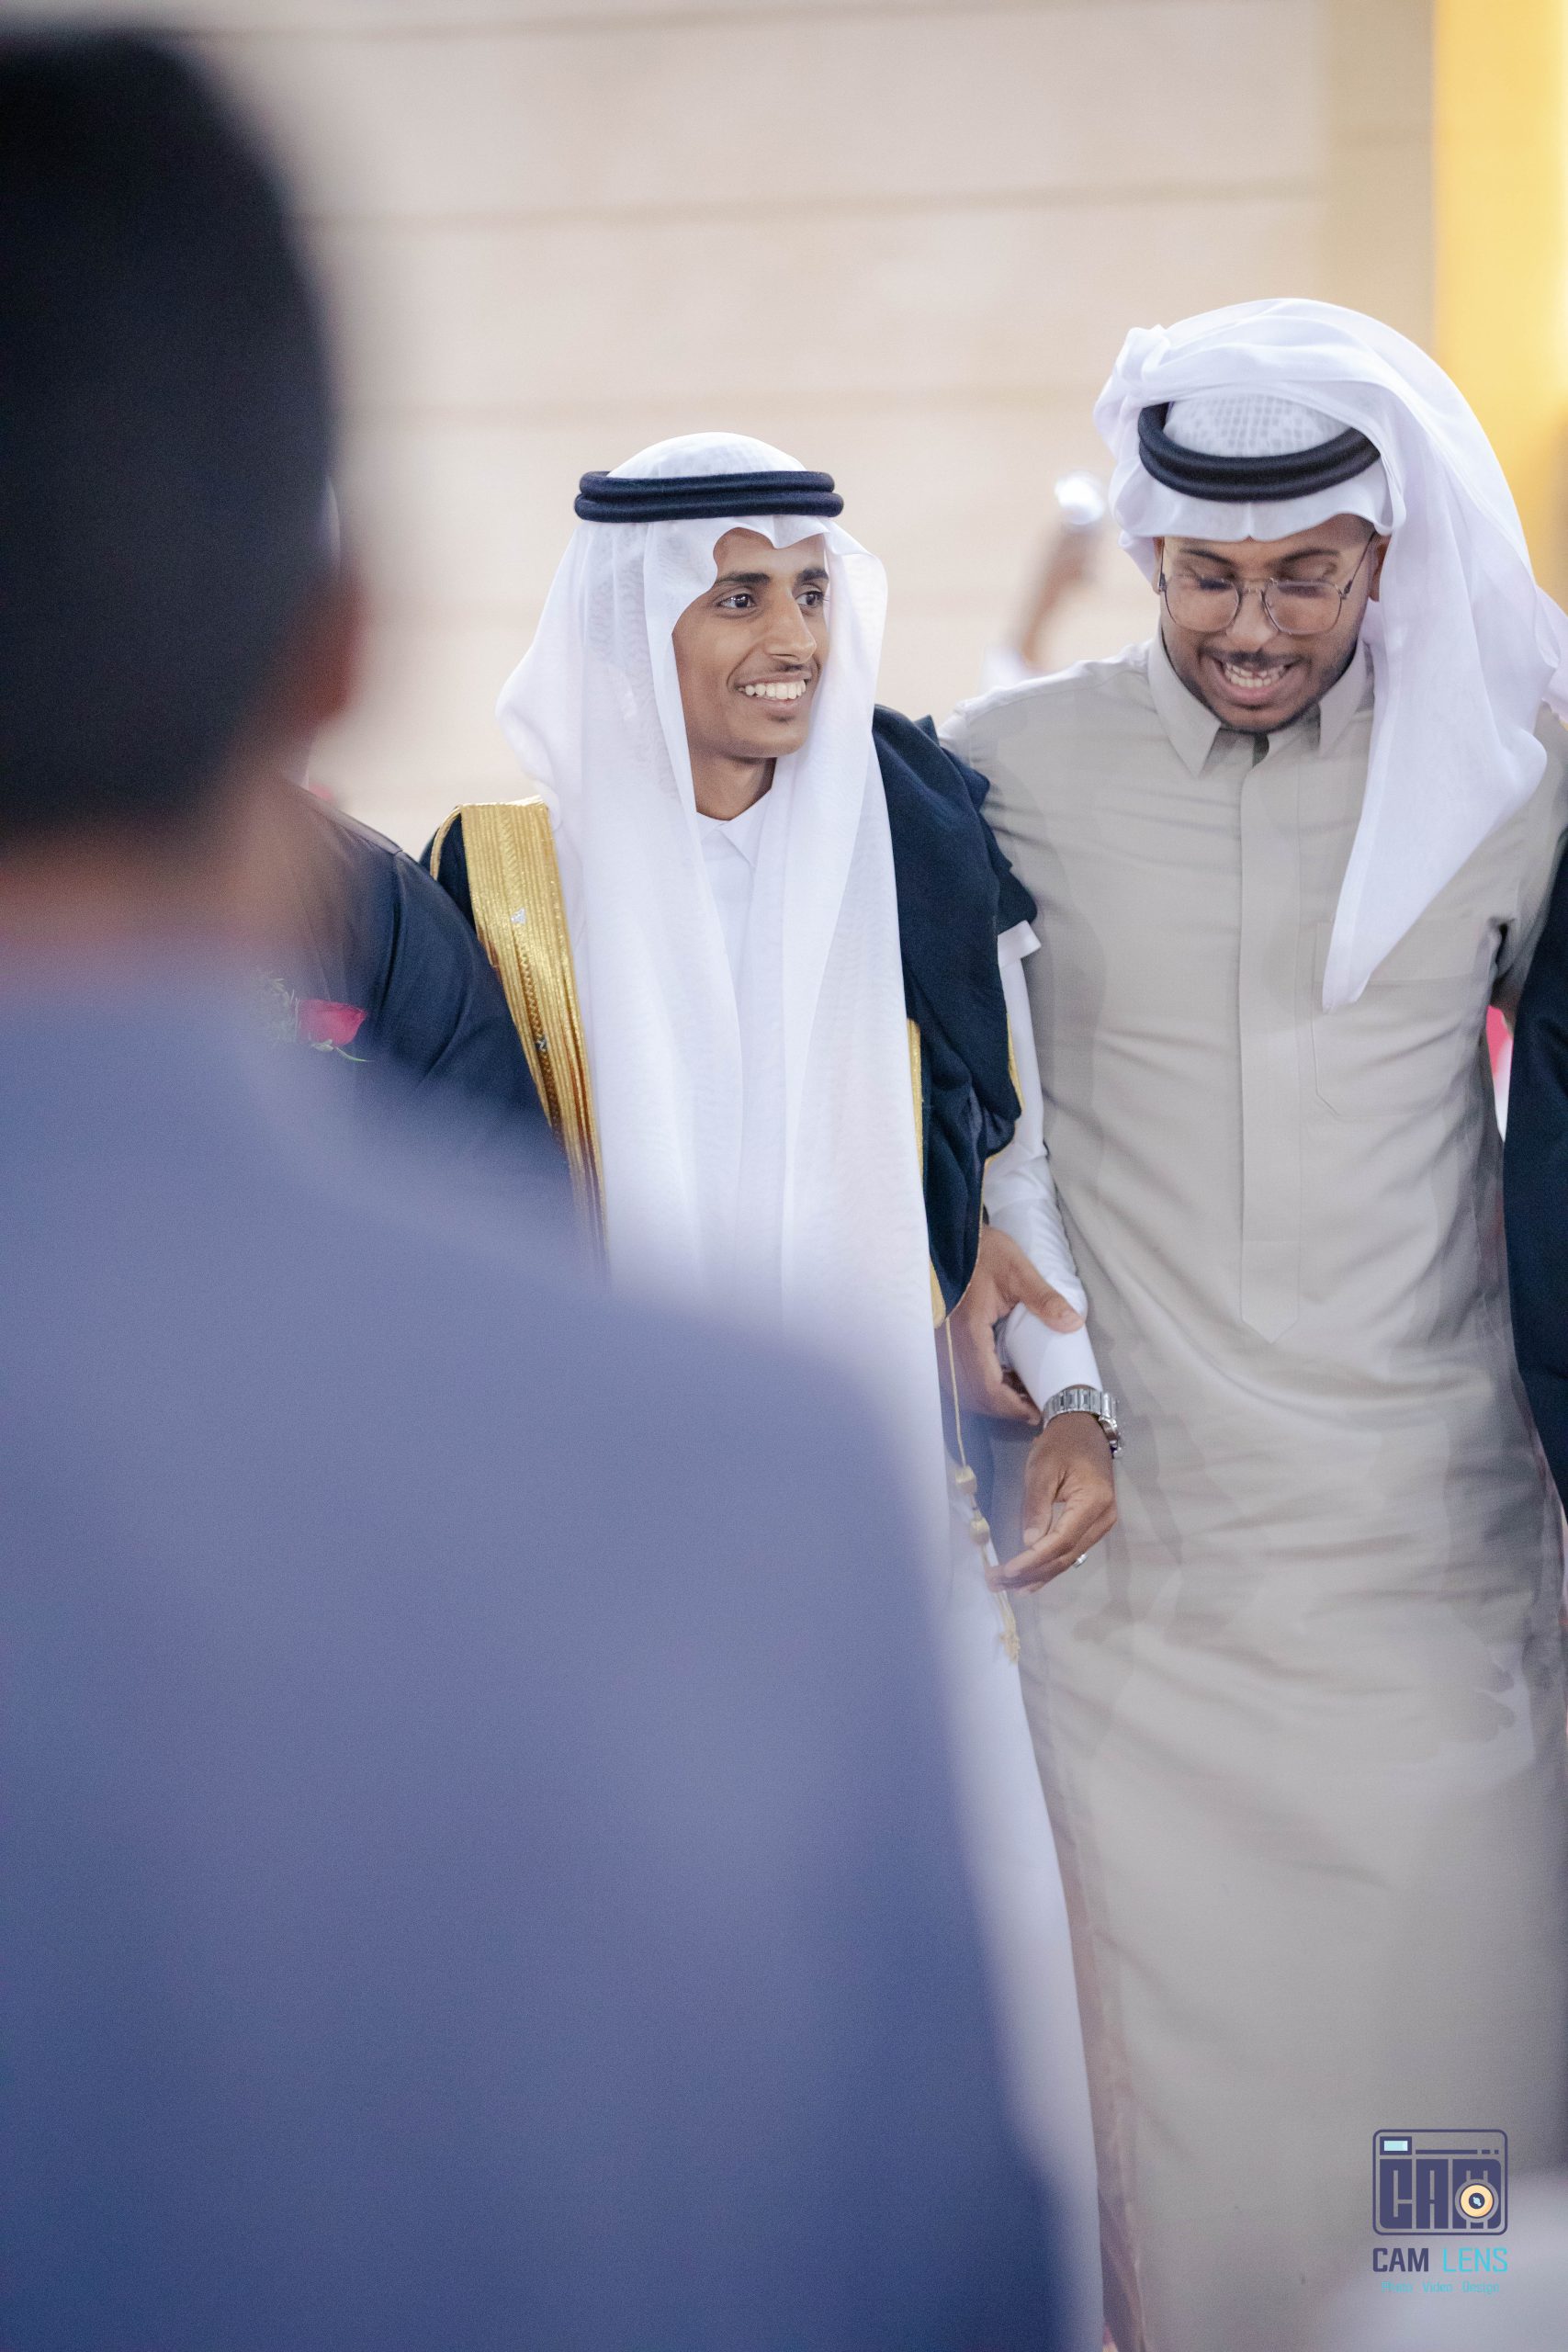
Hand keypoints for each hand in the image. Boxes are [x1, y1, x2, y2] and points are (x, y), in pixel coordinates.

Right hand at [947, 1224, 1084, 1423]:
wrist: (947, 1237)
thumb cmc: (982, 1252)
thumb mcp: (1017, 1271)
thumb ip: (1044, 1299)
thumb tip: (1072, 1324)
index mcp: (969, 1333)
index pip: (987, 1388)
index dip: (1011, 1407)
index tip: (1035, 1412)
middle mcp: (950, 1345)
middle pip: (974, 1395)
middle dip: (1004, 1408)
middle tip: (1033, 1408)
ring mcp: (942, 1344)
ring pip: (964, 1388)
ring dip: (992, 1397)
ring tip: (1020, 1392)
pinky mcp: (942, 1340)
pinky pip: (959, 1374)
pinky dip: (981, 1382)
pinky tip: (1001, 1374)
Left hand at [992, 1414, 1116, 1592]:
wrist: (1084, 1428)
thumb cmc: (1061, 1444)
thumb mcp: (1041, 1469)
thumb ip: (1036, 1506)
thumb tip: (1029, 1544)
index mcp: (1093, 1503)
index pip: (1061, 1541)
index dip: (1034, 1560)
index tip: (1008, 1571)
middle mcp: (1103, 1519)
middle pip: (1065, 1556)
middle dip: (1031, 1573)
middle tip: (998, 1584)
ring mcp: (1101, 1524)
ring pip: (1068, 1558)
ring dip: (1038, 1574)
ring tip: (1009, 1588)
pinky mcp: (1093, 1525)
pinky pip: (1071, 1550)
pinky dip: (1049, 1564)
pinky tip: (1031, 1578)